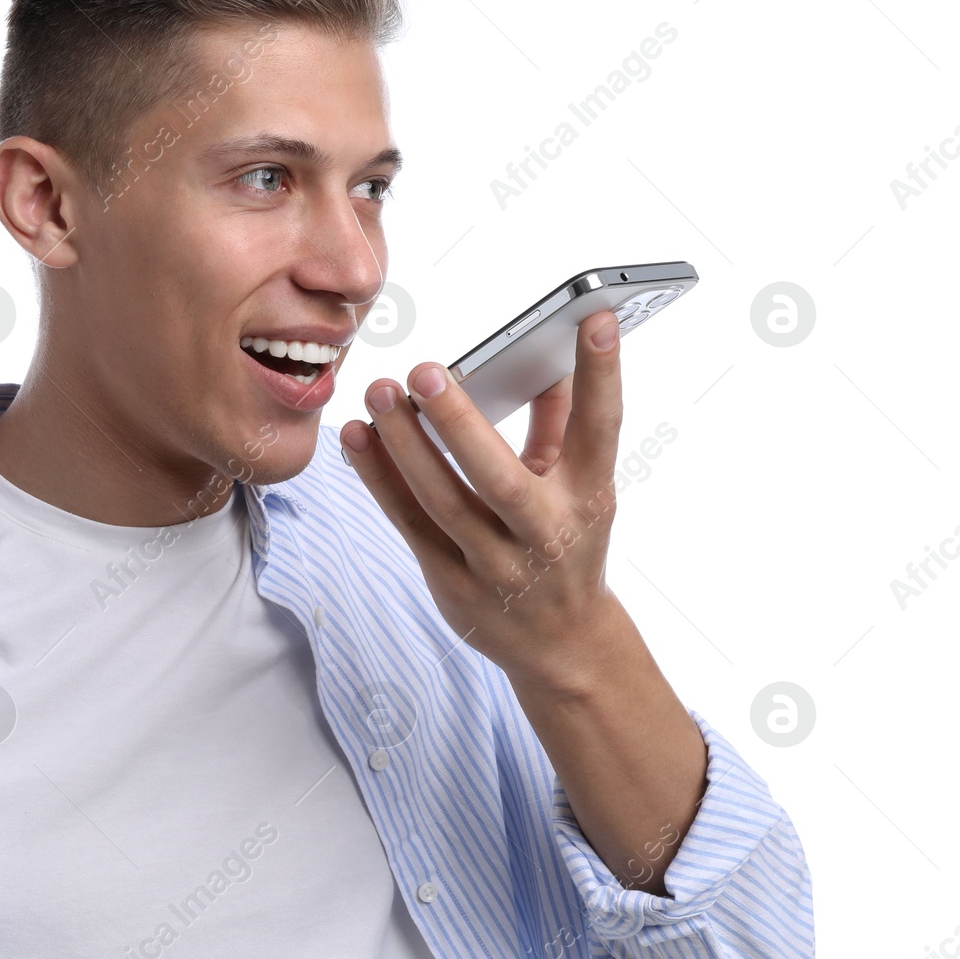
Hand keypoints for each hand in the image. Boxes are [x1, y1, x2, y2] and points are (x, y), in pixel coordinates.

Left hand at [338, 309, 628, 687]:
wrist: (562, 644)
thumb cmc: (567, 543)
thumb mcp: (580, 486)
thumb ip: (562, 422)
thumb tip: (543, 351)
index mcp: (589, 498)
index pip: (602, 429)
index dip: (602, 373)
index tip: (594, 314)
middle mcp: (545, 534)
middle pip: (500, 479)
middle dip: (461, 424)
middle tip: (425, 369)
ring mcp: (496, 565)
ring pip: (441, 502)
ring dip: (403, 447)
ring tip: (378, 394)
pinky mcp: (452, 583)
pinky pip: (408, 524)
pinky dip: (379, 479)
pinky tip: (357, 437)